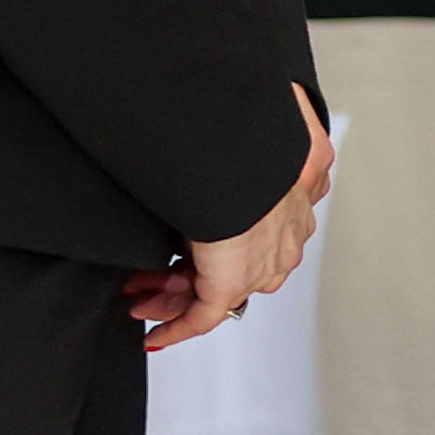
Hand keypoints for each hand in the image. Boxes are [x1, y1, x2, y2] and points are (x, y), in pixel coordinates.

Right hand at [134, 86, 331, 352]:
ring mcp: (262, 261)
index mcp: (296, 197)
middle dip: (187, 273)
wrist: (246, 150)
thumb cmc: (247, 132)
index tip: (188, 243)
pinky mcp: (234, 279)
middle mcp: (284, 236)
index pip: (263, 233)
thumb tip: (283, 97)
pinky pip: (204, 316)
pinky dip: (176, 328)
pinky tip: (152, 337)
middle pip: (238, 268)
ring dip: (173, 296)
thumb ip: (271, 124)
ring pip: (218, 291)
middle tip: (148, 277)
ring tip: (138, 295)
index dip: (221, 241)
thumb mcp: (269, 126)